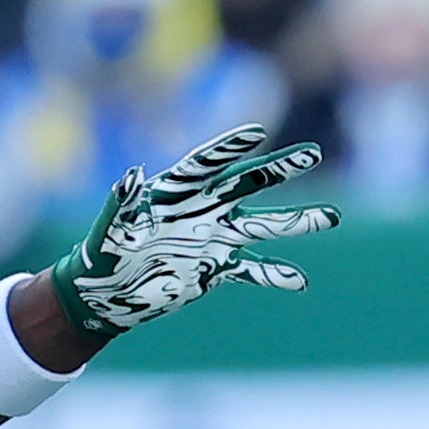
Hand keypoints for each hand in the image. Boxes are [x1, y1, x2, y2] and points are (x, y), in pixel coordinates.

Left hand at [43, 125, 336, 339]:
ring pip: (261, 225)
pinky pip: (251, 270)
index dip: (228, 148)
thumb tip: (130, 175)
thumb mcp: (105, 231)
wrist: (104, 296)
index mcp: (172, 193)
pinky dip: (274, 275)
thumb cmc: (98, 257)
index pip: (205, 163)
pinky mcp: (215, 270)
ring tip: (330, 217)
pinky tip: (300, 282)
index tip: (255, 132)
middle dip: (279, 170)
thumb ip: (120, 204)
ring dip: (295, 222)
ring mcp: (212, 239)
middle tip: (312, 153)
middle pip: (246, 183)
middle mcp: (200, 210)